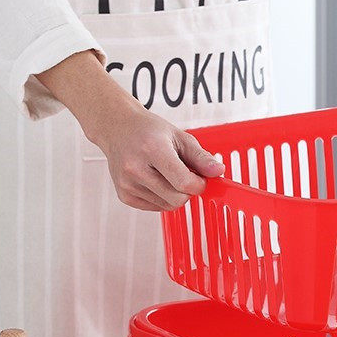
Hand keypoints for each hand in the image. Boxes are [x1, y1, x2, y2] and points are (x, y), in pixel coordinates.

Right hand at [86, 103, 224, 211]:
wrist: (118, 128)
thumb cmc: (149, 131)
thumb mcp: (180, 137)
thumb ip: (201, 157)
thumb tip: (219, 172)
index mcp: (152, 149)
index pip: (184, 182)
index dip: (199, 184)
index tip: (200, 178)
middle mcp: (135, 168)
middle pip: (177, 199)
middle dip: (188, 190)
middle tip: (185, 175)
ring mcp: (127, 184)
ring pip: (168, 206)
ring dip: (175, 194)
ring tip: (167, 174)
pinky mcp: (124, 195)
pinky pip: (156, 208)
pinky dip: (163, 198)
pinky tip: (156, 180)